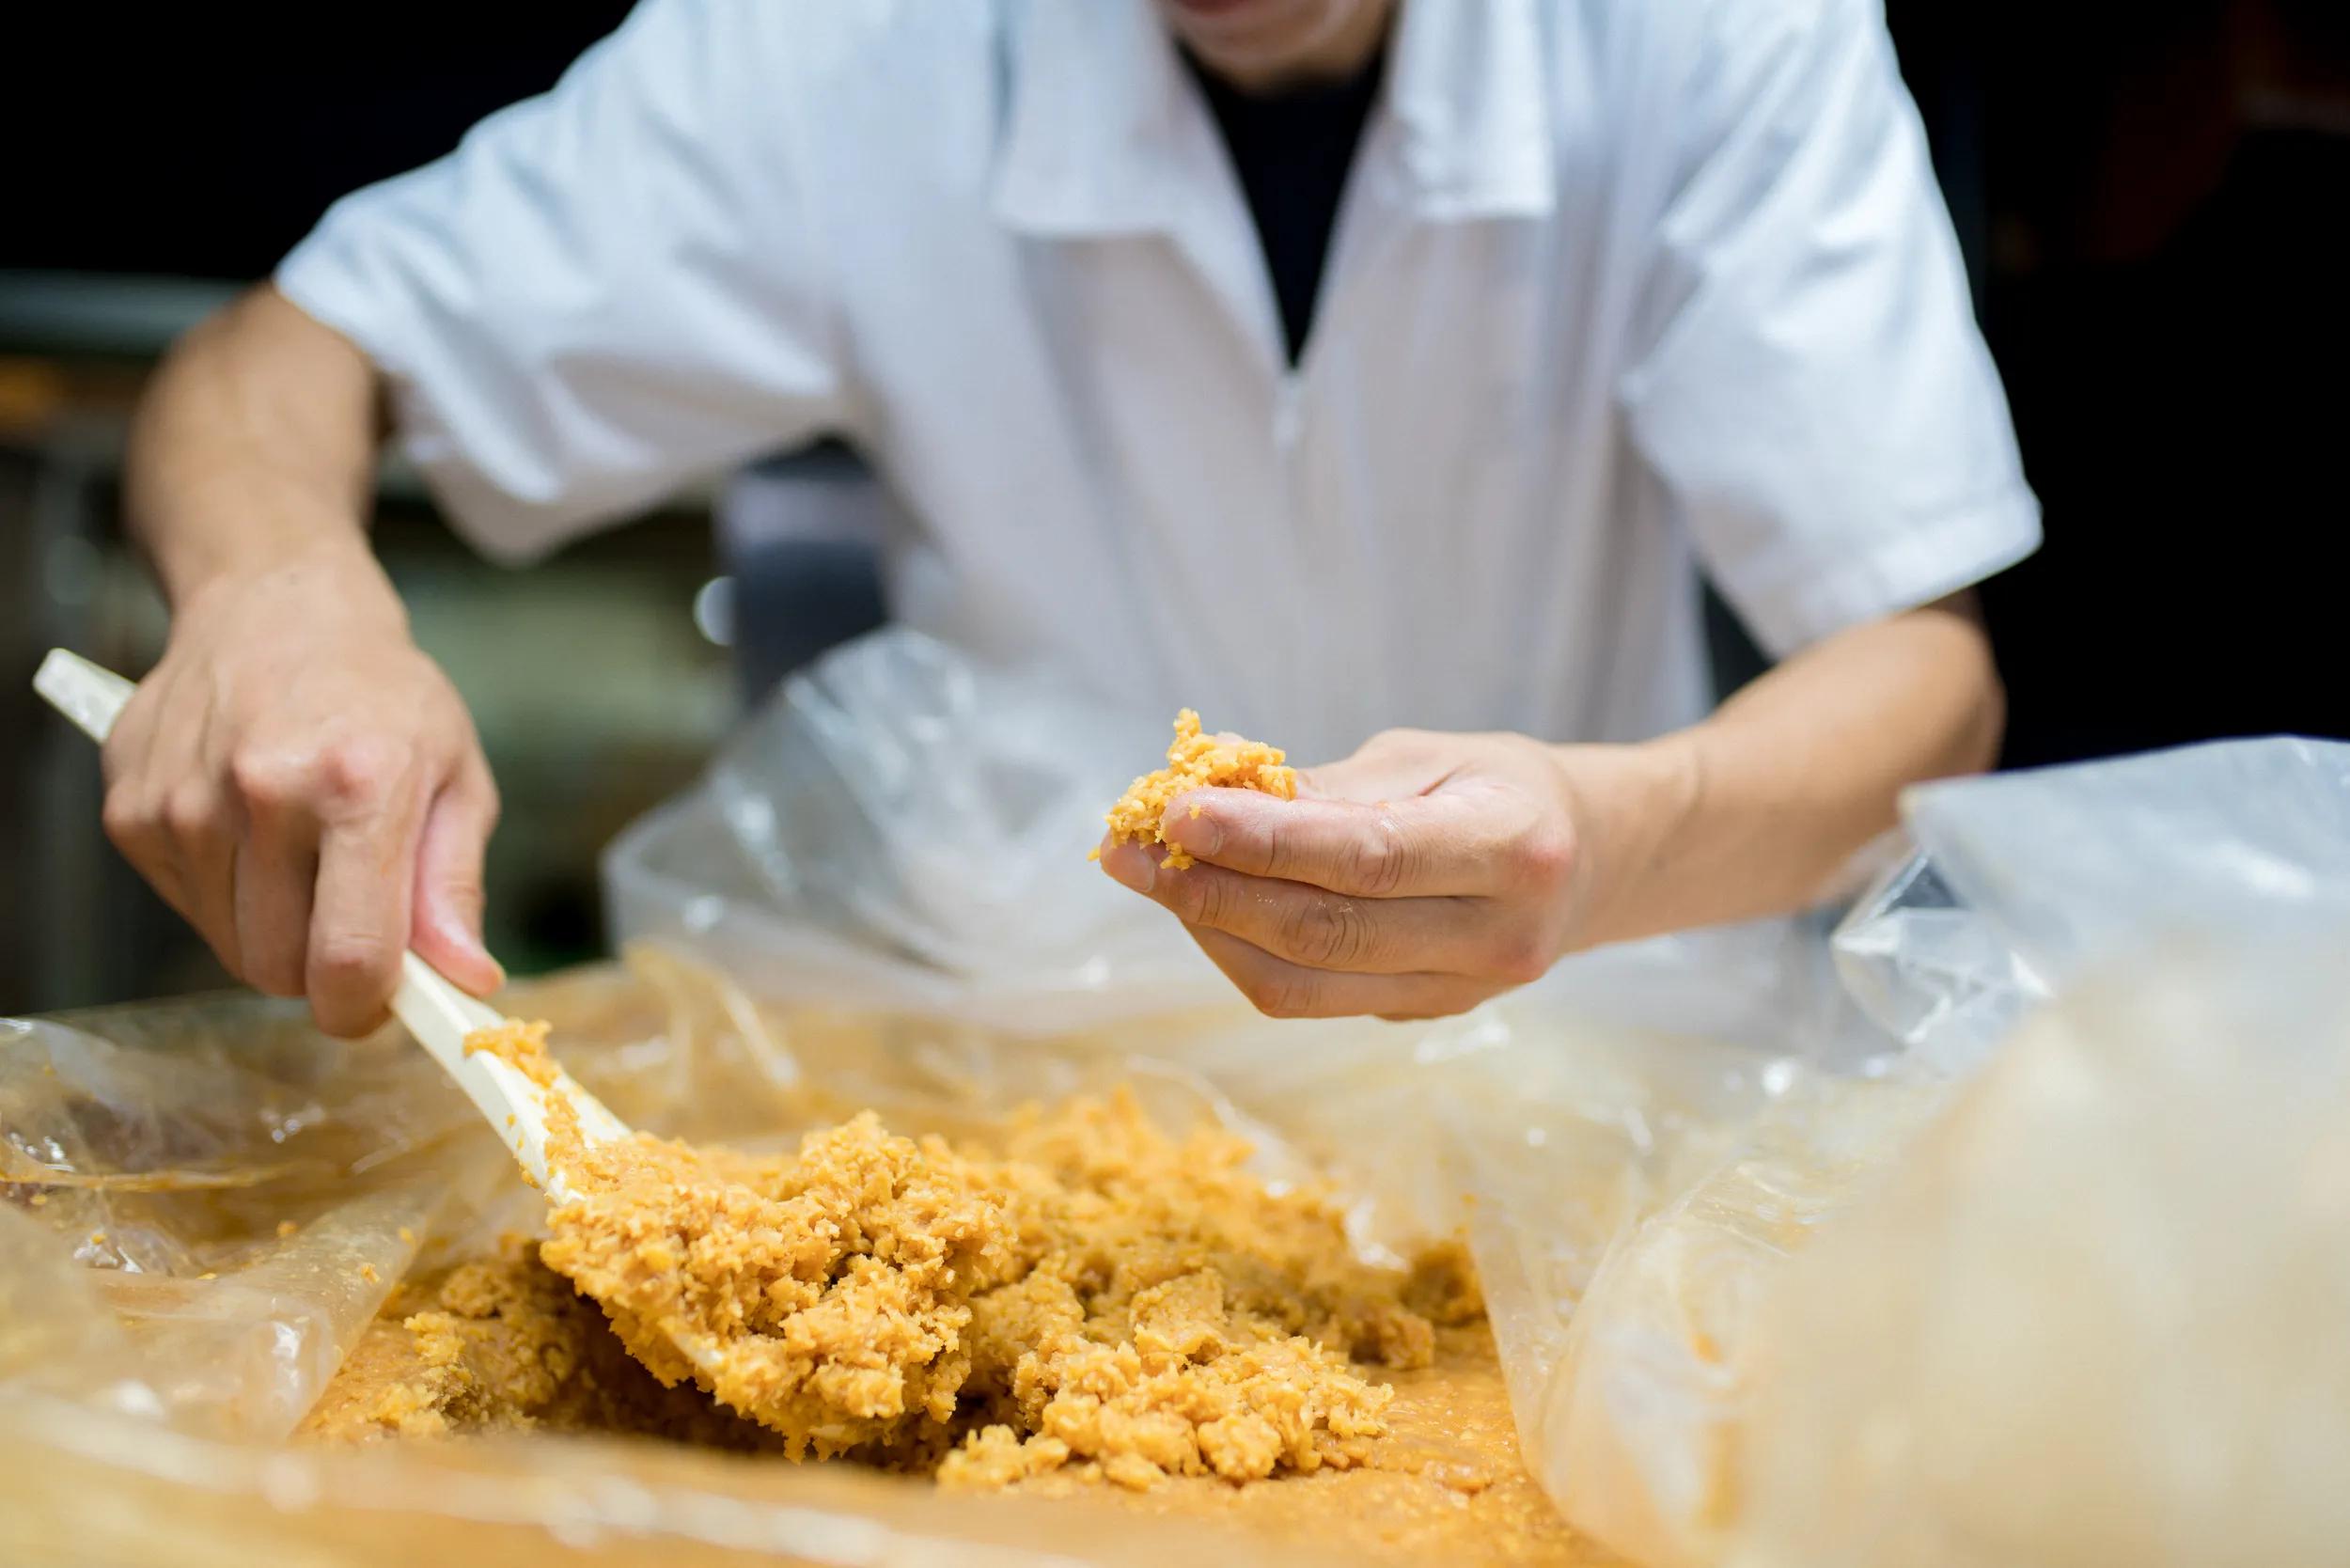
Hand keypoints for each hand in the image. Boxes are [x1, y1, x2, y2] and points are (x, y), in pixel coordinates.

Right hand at [100, 545, 501, 1035]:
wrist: (277, 607)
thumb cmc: (382, 698)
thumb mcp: (457, 777)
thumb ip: (455, 888)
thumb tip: (464, 982)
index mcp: (359, 785)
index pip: (348, 957)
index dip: (366, 1008)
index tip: (380, 1006)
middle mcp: (262, 790)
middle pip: (280, 968)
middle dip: (321, 969)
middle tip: (351, 919)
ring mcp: (185, 800)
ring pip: (229, 946)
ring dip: (273, 928)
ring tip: (304, 854)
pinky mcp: (131, 808)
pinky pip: (187, 906)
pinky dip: (225, 894)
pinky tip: (251, 830)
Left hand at [1097, 728, 1667, 1019]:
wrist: (1594, 860)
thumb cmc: (1502, 787)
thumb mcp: (1431, 756)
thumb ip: (1331, 788)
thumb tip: (1211, 795)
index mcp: (1511, 849)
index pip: (1366, 857)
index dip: (1262, 840)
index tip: (1177, 810)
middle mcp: (1494, 936)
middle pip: (1323, 933)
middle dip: (1209, 892)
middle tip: (1130, 849)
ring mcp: (1461, 991)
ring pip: (1302, 984)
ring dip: (1209, 931)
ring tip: (1149, 873)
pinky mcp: (1423, 1016)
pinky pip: (1311, 997)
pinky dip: (1243, 951)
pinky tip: (1204, 905)